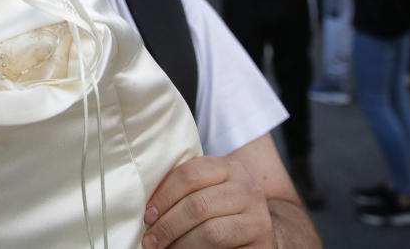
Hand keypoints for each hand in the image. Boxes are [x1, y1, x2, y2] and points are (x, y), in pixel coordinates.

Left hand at [142, 155, 273, 247]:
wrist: (257, 229)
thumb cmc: (221, 207)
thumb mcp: (209, 188)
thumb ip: (186, 188)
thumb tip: (148, 209)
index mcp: (230, 168)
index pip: (190, 175)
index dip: (164, 196)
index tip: (147, 216)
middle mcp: (248, 189)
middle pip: (197, 205)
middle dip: (168, 225)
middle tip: (150, 241)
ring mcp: (259, 217)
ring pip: (210, 231)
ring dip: (180, 244)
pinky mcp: (262, 244)